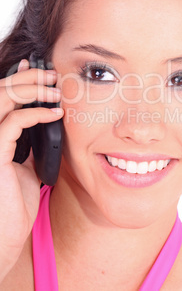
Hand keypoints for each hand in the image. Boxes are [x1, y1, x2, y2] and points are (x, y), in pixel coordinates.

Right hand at [0, 59, 62, 280]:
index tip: (37, 68)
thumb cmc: (14, 204)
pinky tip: (55, 114)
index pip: (3, 97)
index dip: (18, 78)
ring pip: (2, 98)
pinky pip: (14, 122)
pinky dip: (36, 113)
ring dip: (30, 88)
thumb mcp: (27, 168)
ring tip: (54, 88)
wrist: (6, 235)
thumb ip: (30, 146)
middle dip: (27, 78)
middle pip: (1, 90)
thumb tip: (45, 128)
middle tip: (51, 75)